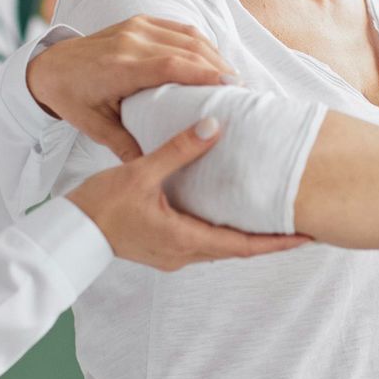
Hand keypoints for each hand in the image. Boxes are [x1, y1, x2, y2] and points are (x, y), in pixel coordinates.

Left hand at [28, 16, 235, 160]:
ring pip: (187, 35)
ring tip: (233, 77)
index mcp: (118, 67)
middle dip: (218, 66)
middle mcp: (129, 41)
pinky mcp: (138, 21)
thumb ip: (126, 146)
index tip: (232, 85)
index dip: (204, 72)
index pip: (170, 65)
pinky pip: (178, 28)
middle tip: (243, 89)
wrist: (49, 67)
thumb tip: (154, 169)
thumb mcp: (96, 127)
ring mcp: (134, 27)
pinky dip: (200, 42)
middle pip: (186, 48)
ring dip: (214, 54)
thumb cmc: (73, 99)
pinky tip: (214, 59)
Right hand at [65, 119, 310, 270]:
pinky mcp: (165, 247)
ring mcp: (175, 254)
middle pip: (239, 247)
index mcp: (185, 240)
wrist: (68, 234)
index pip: (244, 246)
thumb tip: (214, 125)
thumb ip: (179, 149)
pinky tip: (231, 210)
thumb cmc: (100, 206)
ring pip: (222, 245)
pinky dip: (224, 227)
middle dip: (271, 237)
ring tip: (275, 215)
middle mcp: (185, 253)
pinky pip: (204, 239)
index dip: (279, 241)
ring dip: (248, 233)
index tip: (310, 235)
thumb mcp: (140, 173)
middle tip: (304, 221)